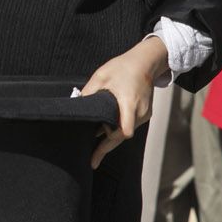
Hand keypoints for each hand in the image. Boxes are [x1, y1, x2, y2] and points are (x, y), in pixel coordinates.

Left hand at [80, 36, 168, 168]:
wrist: (145, 62)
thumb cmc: (123, 67)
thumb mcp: (100, 77)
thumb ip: (88, 93)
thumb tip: (75, 106)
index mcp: (128, 103)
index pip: (123, 131)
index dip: (109, 142)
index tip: (97, 155)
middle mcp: (140, 112)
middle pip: (121, 136)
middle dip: (106, 146)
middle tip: (92, 159)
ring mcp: (144, 115)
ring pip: (125, 132)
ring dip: (110, 135)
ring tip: (93, 140)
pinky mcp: (144, 114)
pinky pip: (129, 126)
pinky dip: (117, 128)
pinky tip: (105, 128)